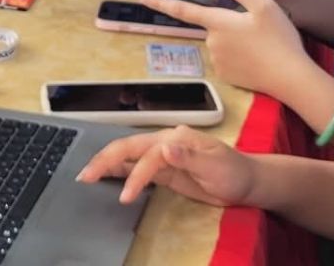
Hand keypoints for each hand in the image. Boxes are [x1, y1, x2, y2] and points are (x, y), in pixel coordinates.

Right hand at [77, 126, 257, 206]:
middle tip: (85, 176)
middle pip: (130, 147)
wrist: (247, 182)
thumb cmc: (234, 173)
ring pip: (128, 155)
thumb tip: (164, 147)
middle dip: (106, 160)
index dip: (136, 174)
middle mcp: (166, 142)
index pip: (149, 154)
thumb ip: (188, 156)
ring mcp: (163, 155)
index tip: (126, 196)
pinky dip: (119, 170)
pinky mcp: (164, 169)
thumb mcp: (215, 166)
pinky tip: (106, 174)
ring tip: (86, 175)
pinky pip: (136, 167)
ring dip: (107, 163)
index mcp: (177, 138)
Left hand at [137, 0, 307, 99]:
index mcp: (217, 21)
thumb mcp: (264, 6)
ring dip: (235, 41)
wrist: (291, 78)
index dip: (158, 0)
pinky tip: (258, 57)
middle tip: (256, 29)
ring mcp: (217, 61)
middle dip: (228, 24)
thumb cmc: (279, 39)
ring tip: (262, 44)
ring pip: (222, 43)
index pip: (181, 9)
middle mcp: (211, 42)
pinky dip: (240, 57)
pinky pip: (229, 60)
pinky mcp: (226, 77)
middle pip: (214, 25)